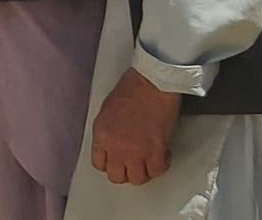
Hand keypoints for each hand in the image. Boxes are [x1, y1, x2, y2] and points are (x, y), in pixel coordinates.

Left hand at [90, 68, 181, 185]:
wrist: (152, 82)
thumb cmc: (132, 88)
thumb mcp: (107, 111)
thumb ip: (108, 132)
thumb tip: (113, 145)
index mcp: (101, 134)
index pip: (99, 163)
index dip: (110, 164)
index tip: (118, 161)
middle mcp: (115, 146)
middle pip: (116, 176)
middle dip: (125, 171)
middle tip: (134, 163)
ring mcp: (135, 151)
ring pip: (137, 178)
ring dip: (144, 171)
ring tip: (149, 160)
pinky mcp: (155, 150)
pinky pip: (156, 171)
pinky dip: (161, 166)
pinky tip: (162, 155)